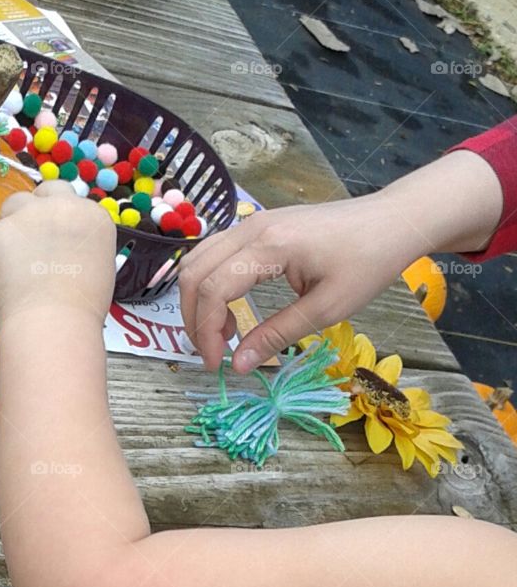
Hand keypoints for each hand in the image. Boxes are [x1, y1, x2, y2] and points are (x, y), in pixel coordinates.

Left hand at [0, 181, 116, 330]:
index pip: (70, 199)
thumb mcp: (97, 265)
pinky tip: (4, 276)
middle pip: (42, 192)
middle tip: (31, 239)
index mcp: (92, 216)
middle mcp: (61, 206)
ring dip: (14, 225)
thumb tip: (61, 248)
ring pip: (13, 206)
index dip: (58, 216)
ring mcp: (27, 214)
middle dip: (35, 209)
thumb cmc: (81, 309)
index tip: (53, 234)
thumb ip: (78, 244)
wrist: (54, 322)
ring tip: (15, 259)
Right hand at [178, 195, 419, 373]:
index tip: (217, 365)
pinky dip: (210, 282)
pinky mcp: (257, 225)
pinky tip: (230, 306)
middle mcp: (250, 228)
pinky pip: (215, 253)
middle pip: (193, 272)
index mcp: (268, 246)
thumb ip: (278, 335)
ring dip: (198, 299)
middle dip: (193, 318)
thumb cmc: (369, 262)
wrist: (392, 221)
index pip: (212, 289)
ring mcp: (251, 222)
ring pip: (198, 259)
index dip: (206, 331)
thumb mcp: (328, 307)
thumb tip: (239, 364)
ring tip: (222, 332)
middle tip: (213, 353)